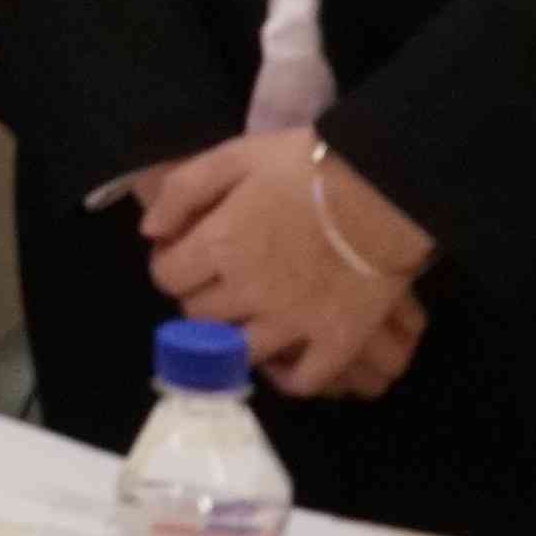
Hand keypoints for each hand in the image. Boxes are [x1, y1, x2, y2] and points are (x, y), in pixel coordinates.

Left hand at [138, 131, 433, 398]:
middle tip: (220, 280)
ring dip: (233, 336)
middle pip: (198, 315)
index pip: (167, 277)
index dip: (171, 264)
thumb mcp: (236, 155)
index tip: (187, 254)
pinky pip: (300, 380)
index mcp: (219, 245)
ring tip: (247, 315)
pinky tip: (281, 357)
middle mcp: (248, 292)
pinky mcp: (335, 342)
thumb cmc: (308, 164)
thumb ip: (184, 190)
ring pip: (238, 351)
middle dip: (199, 296)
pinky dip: (285, 376)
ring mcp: (293, 324)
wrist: (384, 186)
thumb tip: (150, 232)